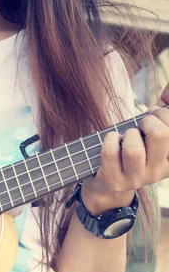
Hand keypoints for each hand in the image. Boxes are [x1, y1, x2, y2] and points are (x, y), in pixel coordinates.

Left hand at [82, 85, 168, 214]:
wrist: (109, 184)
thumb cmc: (133, 150)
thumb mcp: (151, 134)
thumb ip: (162, 114)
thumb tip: (168, 88)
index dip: (163, 114)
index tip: (155, 114)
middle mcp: (157, 173)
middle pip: (159, 135)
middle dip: (148, 121)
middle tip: (142, 126)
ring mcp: (136, 180)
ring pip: (134, 149)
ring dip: (129, 134)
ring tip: (127, 137)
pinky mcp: (115, 182)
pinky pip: (110, 153)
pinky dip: (110, 139)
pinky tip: (113, 140)